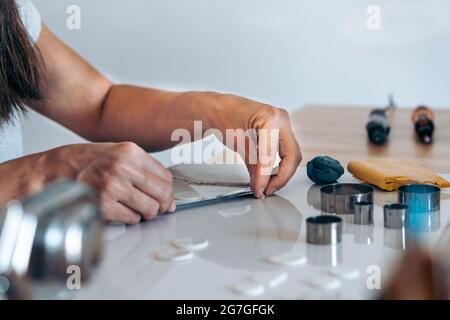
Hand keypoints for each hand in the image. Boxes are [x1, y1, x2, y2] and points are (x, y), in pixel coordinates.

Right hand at [45, 142, 174, 223]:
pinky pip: (131, 218)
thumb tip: (165, 189)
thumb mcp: (117, 152)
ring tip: (136, 208)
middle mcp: (124, 168)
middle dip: (162, 205)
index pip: (166, 177)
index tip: (167, 198)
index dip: (169, 191)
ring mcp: (113, 187)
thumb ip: (142, 167)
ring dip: (146, 213)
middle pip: (162, 194)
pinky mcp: (104, 205)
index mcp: (131, 152)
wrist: (55, 169)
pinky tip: (121, 210)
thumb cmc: (86, 161)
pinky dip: (130, 218)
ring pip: (150, 209)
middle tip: (156, 207)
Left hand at [213, 94, 301, 197]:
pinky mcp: (279, 129)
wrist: (218, 107)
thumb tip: (260, 184)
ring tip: (267, 184)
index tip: (260, 189)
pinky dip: (278, 164)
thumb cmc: (223, 115)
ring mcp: (282, 123)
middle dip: (281, 177)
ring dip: (281, 172)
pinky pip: (285, 151)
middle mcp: (281, 119)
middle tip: (267, 190)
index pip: (271, 156)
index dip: (265, 177)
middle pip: (292, 156)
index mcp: (271, 119)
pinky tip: (268, 173)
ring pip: (291, 155)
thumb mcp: (237, 144)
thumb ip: (252, 166)